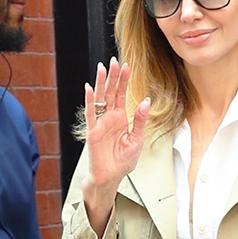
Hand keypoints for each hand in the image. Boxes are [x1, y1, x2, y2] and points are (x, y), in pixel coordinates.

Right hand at [83, 57, 150, 236]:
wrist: (111, 178)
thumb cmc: (122, 162)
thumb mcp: (136, 140)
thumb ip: (140, 121)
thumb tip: (146, 101)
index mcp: (121, 119)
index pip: (122, 95)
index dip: (124, 81)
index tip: (127, 65)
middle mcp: (109, 118)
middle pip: (111, 93)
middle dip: (113, 77)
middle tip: (115, 60)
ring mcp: (100, 123)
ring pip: (100, 99)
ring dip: (102, 83)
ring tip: (103, 68)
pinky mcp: (92, 132)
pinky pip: (91, 114)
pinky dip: (90, 101)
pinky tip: (90, 88)